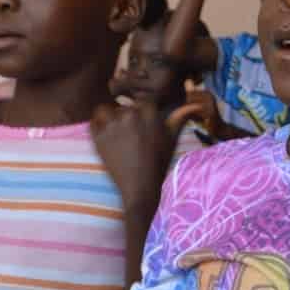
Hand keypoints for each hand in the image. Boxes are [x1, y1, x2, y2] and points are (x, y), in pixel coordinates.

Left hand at [90, 99, 169, 216]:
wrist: (140, 187)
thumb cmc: (159, 162)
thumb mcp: (171, 138)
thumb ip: (180, 117)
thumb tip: (197, 104)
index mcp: (149, 114)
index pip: (143, 101)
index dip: (143, 111)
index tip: (143, 123)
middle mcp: (130, 117)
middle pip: (124, 107)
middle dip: (127, 117)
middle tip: (131, 135)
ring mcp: (112, 127)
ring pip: (106, 110)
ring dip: (109, 117)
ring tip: (115, 131)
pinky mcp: (98, 138)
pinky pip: (93, 123)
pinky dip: (97, 126)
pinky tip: (106, 136)